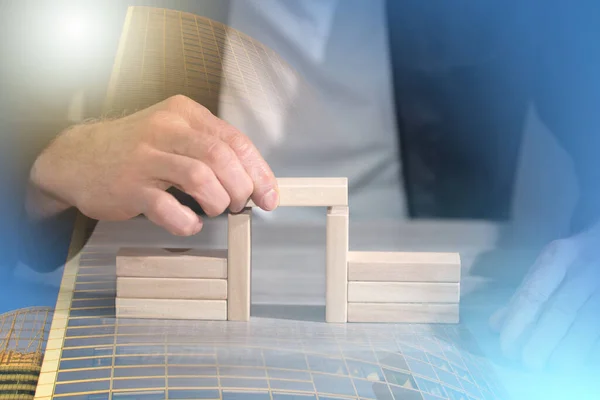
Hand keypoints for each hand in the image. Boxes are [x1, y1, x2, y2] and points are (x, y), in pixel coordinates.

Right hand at [28, 95, 278, 234]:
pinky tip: (189, 222)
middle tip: (240, 204)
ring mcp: (145, 157)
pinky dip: (187, 221)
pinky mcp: (129, 186)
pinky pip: (169, 208)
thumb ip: (210, 149)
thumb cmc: (135, 149)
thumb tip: (252, 178)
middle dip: (242, 188)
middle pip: (223, 158)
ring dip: (218, 202)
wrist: (77, 158)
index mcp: (184, 113)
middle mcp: (166, 129)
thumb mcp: (174, 134)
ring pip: (202, 178)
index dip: (259, 172)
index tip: (269, 195)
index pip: (236, 141)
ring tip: (215, 209)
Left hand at [490, 224, 599, 368]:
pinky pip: (599, 331)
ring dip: (567, 351)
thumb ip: (523, 295)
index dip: (518, 323)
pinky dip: (588, 348)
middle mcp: (585, 268)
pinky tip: (578, 360)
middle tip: (528, 362)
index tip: (507, 347)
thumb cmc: (574, 261)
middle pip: (561, 311)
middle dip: (541, 341)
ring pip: (588, 323)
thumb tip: (496, 325)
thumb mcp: (547, 267)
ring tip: (552, 366)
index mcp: (559, 256)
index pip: (534, 292)